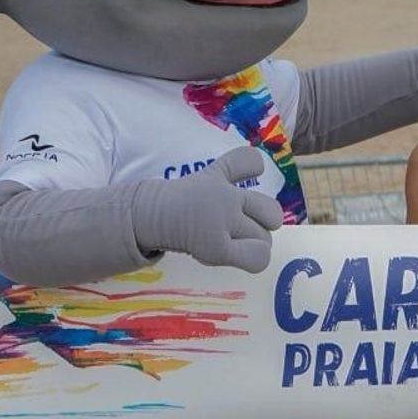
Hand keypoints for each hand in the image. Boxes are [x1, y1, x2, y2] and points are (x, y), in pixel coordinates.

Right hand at [130, 146, 282, 271]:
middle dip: (264, 223)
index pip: (250, 160)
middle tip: (243, 228)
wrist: (146, 220)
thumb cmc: (180, 203)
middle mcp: (224, 196)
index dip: (254, 167)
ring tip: (232, 243)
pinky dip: (255, 258)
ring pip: (264, 238)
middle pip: (271, 213)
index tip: (252, 173)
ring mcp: (221, 221)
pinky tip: (238, 254)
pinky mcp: (216, 247)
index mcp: (219, 175)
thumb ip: (232, 173)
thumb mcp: (205, 177)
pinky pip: (257, 257)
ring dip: (253, 244)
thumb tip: (262, 189)